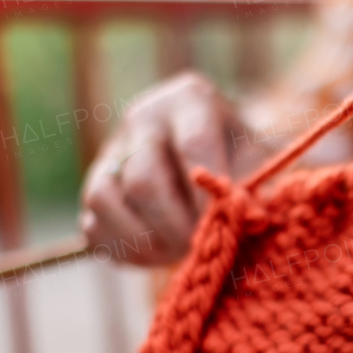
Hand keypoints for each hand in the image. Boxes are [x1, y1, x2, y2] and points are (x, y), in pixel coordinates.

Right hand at [80, 71, 258, 265]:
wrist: (215, 159)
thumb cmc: (242, 158)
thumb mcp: (260, 163)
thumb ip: (258, 188)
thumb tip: (253, 219)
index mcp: (190, 99)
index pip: (194, 146)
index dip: (208, 194)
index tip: (223, 224)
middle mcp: (144, 116)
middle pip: (144, 179)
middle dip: (174, 225)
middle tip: (200, 245)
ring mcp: (112, 148)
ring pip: (106, 199)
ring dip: (146, 239)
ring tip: (179, 251)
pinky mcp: (95, 183)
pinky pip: (93, 223)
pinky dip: (125, 247)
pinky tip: (158, 253)